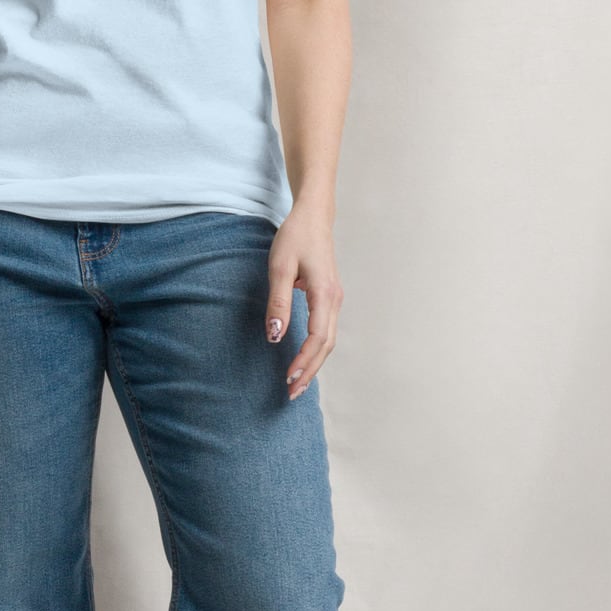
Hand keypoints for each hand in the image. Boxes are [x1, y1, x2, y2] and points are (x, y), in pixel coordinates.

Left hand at [266, 205, 341, 401]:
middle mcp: (334, 300)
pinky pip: (326, 331)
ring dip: (314, 363)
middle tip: (292, 393)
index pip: (318, 338)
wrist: (312, 217)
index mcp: (325, 295)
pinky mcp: (329, 298)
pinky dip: (316, 350)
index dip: (304, 361)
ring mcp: (334, 300)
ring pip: (328, 340)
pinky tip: (304, 360)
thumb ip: (278, 302)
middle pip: (326, 346)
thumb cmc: (295, 238)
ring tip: (297, 383)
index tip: (288, 378)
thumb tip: (276, 336)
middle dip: (310, 371)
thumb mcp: (279, 267)